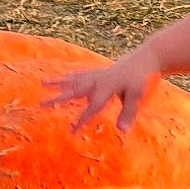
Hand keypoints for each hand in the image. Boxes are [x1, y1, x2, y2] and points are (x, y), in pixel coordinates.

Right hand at [44, 49, 159, 133]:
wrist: (149, 57)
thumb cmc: (144, 78)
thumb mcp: (138, 97)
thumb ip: (128, 113)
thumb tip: (121, 131)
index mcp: (106, 87)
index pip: (91, 108)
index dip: (81, 120)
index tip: (71, 132)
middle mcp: (99, 80)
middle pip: (74, 90)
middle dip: (57, 98)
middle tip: (41, 104)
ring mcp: (99, 74)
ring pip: (75, 79)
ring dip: (59, 82)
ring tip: (43, 82)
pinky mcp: (102, 71)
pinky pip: (83, 73)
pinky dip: (73, 76)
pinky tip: (64, 77)